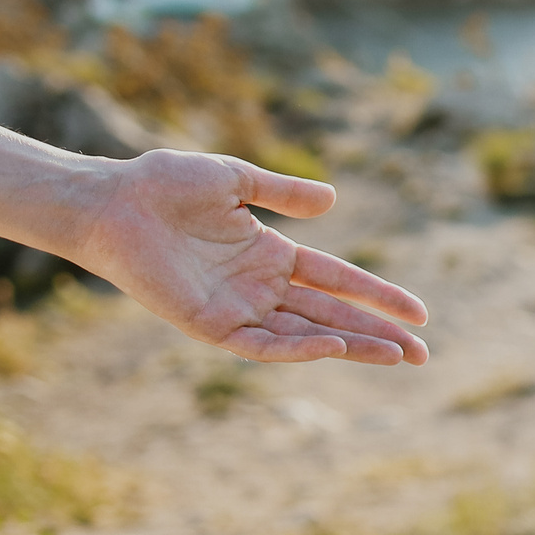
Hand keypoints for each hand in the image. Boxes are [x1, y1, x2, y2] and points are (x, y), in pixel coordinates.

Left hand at [70, 149, 430, 365]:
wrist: (111, 202)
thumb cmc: (162, 184)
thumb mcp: (233, 177)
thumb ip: (281, 192)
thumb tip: (333, 201)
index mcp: (270, 254)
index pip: (338, 281)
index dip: (378, 296)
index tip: (419, 313)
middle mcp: (260, 287)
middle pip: (334, 316)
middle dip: (379, 336)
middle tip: (423, 355)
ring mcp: (238, 309)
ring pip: (308, 336)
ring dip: (353, 348)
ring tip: (396, 357)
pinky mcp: (210, 325)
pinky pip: (263, 345)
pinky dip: (299, 349)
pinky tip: (334, 347)